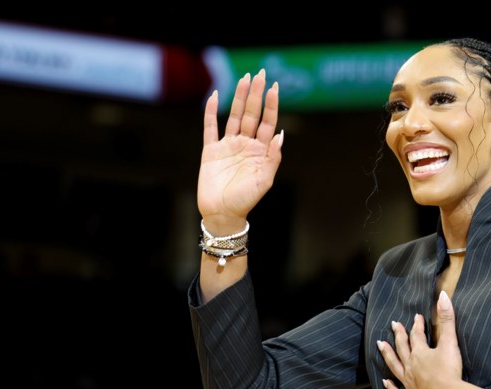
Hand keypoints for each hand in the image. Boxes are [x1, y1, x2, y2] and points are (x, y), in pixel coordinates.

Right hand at [198, 69, 282, 228]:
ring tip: (244, 78)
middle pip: (252, 114)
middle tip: (261, 73)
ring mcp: (228, 146)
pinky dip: (211, 112)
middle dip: (256, 94)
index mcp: (260, 151)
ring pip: (234, 116)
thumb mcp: (264, 180)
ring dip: (239, 98)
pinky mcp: (210, 150)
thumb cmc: (245, 200)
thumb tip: (280, 134)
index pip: (268, 123)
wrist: (222, 213)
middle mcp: (245, 145)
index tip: (274, 88)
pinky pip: (210, 127)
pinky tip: (214, 96)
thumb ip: (273, 158)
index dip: (271, 105)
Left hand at [378, 291, 462, 388]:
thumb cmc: (450, 371)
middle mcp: (410, 366)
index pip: (416, 335)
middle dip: (398, 335)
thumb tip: (442, 295)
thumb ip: (447, 319)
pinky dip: (391, 388)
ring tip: (380, 345)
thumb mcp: (450, 343)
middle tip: (393, 324)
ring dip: (387, 355)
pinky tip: (385, 383)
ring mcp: (409, 383)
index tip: (417, 317)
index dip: (417, 325)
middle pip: (402, 348)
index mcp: (420, 353)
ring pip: (394, 367)